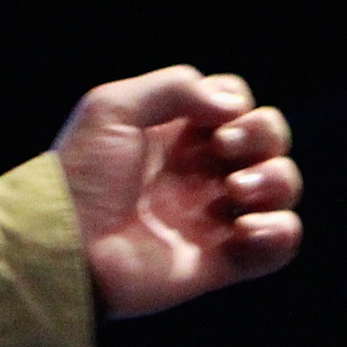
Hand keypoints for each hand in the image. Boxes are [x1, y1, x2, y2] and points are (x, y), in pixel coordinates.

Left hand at [54, 66, 301, 317]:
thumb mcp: (111, 109)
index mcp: (174, 134)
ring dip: (276, 180)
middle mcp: (199, 171)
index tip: (212, 119)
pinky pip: (280, 242)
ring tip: (235, 191)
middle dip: (264, 135)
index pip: (235, 103)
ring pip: (281, 186)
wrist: (64, 245)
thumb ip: (173, 87)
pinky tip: (245, 228)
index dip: (237, 104)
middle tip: (224, 151)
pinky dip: (279, 231)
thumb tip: (233, 107)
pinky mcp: (222, 259)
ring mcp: (213, 215)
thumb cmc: (80, 176)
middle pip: (268, 139)